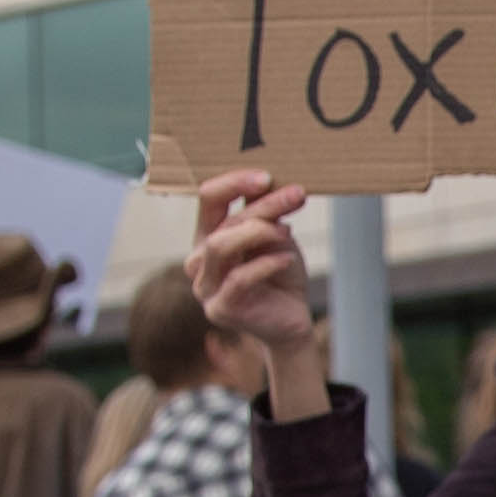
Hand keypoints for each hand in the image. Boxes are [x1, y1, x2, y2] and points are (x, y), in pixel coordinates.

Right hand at [188, 173, 319, 347]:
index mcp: (207, 236)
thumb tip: (274, 184)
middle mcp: (199, 261)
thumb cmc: (281, 274)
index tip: (266, 176)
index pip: (209, 199)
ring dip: (259, 232)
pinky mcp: (220, 309)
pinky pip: (239, 277)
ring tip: (287, 231)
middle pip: (223, 222)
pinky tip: (288, 260)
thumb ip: (268, 214)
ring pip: (221, 245)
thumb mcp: (276, 237)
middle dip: (262, 206)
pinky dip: (267, 264)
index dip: (234, 183)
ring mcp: (205, 287)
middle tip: (296, 195)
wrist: (292, 320)